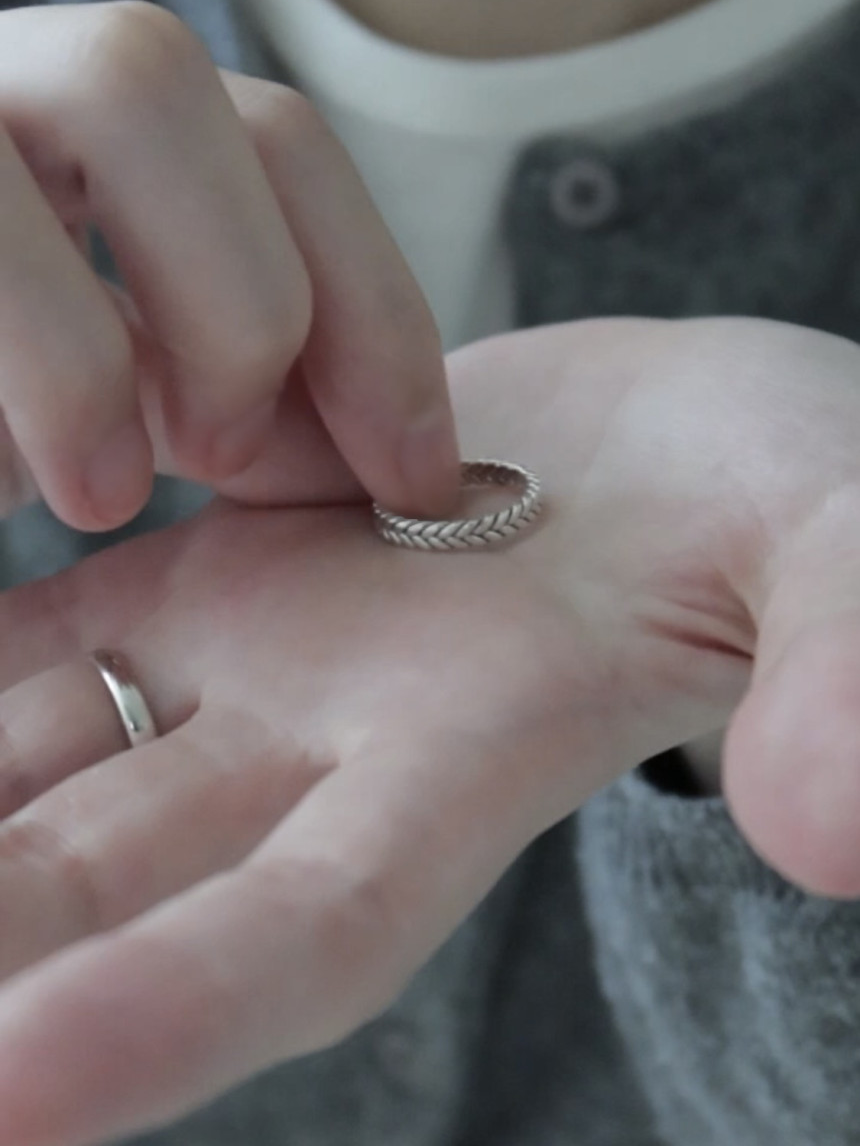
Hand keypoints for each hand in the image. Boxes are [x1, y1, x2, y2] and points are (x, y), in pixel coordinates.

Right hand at [0, 0, 458, 528]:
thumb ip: (242, 399)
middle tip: (218, 459)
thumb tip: (402, 465)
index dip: (375, 306)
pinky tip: (2, 471)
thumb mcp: (126, 391)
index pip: (280, 140)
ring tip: (99, 496)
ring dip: (80, 342)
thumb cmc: (1, 392)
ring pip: (51, 108)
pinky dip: (12, 369)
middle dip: (231, 296)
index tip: (419, 475)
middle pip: (151, 79)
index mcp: (95, 115)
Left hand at [0, 315, 858, 1142]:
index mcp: (482, 759)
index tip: (0, 1102)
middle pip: (104, 884)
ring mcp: (261, 667)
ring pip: (42, 766)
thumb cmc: (804, 497)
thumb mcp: (850, 559)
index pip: (307, 928)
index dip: (165, 1019)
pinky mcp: (220, 577)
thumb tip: (830, 823)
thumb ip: (846, 675)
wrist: (694, 448)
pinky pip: (49, 639)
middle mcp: (338, 750)